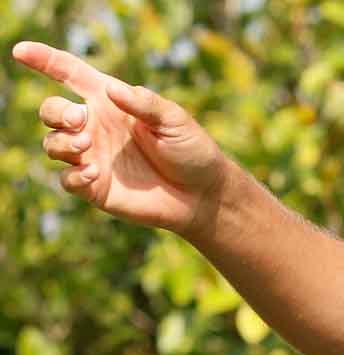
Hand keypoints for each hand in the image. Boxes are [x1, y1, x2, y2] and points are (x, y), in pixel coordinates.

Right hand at [12, 40, 232, 235]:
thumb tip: (112, 89)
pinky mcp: (95, 187)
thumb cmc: (191, 150)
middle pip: (51, 112)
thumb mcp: (175, 120)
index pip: (70, 75)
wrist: (203, 195)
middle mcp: (95, 127)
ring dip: (62, 143)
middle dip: (54, 112)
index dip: (44, 60)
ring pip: (52, 145)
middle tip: (80, 120)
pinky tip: (93, 173)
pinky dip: (72, 175)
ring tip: (88, 146)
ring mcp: (93, 157)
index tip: (21, 51)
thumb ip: (144, 103)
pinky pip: (66, 179)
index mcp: (110, 102)